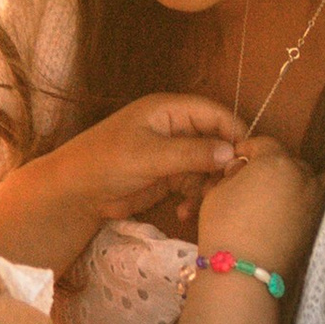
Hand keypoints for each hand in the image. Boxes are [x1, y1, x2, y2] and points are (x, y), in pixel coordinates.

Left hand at [0, 94, 248, 273]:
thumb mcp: (149, 155)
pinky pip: (193, 185)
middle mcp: (175, 128)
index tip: (250, 156)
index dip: (234, 131)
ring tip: (207, 203)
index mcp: (169, 111)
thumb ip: (190, 153)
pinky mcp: (167, 177)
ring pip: (207, 166)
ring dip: (210, 185)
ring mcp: (172, 153)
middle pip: (215, 140)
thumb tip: (230, 152)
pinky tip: (185, 213)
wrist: (75, 192)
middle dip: (224, 163)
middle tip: (232, 187)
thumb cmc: (106, 162)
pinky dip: (194, 198)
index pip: (213, 113)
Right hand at [196, 135, 322, 280]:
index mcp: (278, 161)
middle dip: (269, 165)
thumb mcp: (218, 190)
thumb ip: (234, 173)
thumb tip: (242, 169)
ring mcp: (314, 200)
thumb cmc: (225, 225)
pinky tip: (275, 216)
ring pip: (300, 182)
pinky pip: (305, 203)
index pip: (263, 142)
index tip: (235, 159)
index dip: (247, 148)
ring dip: (285, 184)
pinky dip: (293, 204)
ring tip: (264, 199)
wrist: (245, 272)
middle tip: (249, 179)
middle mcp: (303, 176)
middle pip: (287, 161)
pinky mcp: (317, 223)